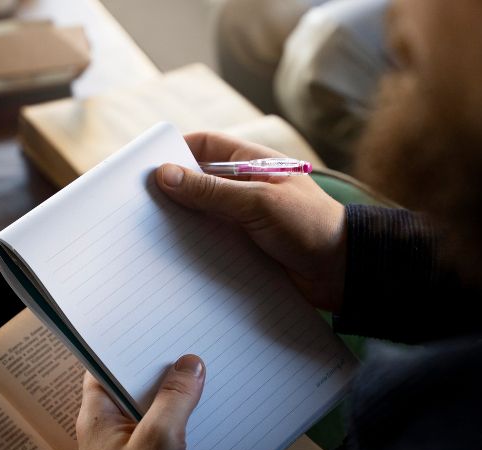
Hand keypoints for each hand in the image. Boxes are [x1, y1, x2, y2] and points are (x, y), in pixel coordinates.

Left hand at [76, 355, 204, 449]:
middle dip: (157, 370)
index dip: (127, 347)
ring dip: (169, 395)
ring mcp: (123, 446)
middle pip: (129, 385)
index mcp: (96, 416)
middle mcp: (105, 428)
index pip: (103, 366)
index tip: (153, 330)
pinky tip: (197, 414)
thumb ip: (175, 397)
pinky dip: (174, 419)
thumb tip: (189, 363)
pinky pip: (156, 429)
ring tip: (198, 376)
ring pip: (146, 407)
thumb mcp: (161, 438)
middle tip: (185, 350)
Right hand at [156, 132, 347, 312]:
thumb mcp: (258, 203)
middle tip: (138, 205)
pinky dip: (193, 247)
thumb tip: (165, 175)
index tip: (144, 168)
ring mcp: (243, 218)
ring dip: (180, 223)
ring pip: (201, 214)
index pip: (203, 145)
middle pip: (196, 181)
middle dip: (171, 192)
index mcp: (251, 163)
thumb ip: (211, 190)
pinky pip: (210, 242)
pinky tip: (174, 258)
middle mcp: (244, 187)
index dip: (174, 152)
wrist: (343, 272)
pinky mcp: (243, 247)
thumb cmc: (309, 227)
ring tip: (149, 234)